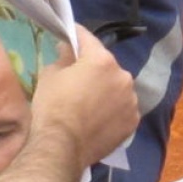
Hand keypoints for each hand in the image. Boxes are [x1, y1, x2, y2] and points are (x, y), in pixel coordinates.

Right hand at [30, 25, 139, 167]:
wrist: (62, 146)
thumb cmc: (53, 106)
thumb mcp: (50, 75)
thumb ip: (63, 58)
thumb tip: (68, 50)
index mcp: (102, 60)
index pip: (87, 39)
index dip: (76, 35)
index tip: (69, 35)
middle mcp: (123, 77)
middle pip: (106, 65)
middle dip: (94, 67)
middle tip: (78, 76)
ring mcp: (131, 101)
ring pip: (117, 87)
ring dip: (107, 89)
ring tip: (91, 102)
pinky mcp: (132, 122)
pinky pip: (122, 108)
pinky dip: (113, 109)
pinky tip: (100, 118)